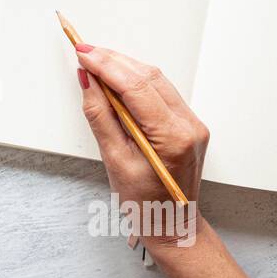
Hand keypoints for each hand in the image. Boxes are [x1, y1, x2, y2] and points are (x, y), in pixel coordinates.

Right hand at [75, 45, 208, 222]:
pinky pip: (161, 91)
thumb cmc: (145, 204)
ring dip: (125, 68)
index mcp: (172, 138)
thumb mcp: (114, 161)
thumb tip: (88, 83)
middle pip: (149, 77)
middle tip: (85, 53)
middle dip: (114, 61)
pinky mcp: (188, 123)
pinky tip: (116, 79)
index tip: (84, 54)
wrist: (172, 224)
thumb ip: (100, 117)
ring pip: (156, 80)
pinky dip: (136, 81)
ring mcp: (192, 123)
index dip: (107, 66)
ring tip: (96, 61)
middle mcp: (189, 126)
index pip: (137, 88)